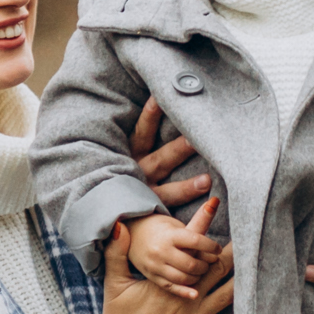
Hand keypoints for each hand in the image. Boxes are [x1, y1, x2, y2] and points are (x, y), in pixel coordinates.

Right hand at [101, 214, 245, 313]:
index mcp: (167, 279)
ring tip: (264, 266)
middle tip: (253, 233)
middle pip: (216, 266)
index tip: (215, 202)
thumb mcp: (113, 283)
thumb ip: (115, 253)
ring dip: (246, 280)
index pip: (188, 245)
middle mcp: (187, 295)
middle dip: (234, 249)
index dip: (202, 223)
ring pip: (228, 294)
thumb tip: (118, 225)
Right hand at [124, 193, 227, 298]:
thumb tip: (217, 201)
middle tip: (209, 262)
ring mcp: (155, 266)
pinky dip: (185, 292)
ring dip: (197, 276)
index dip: (211, 246)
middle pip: (191, 264)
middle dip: (204, 265)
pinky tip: (195, 293)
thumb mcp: (178, 223)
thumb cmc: (161, 228)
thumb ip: (199, 218)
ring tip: (200, 270)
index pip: (196, 241)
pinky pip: (171, 288)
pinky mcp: (153, 277)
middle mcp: (161, 251)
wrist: (132, 235)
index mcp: (169, 235)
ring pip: (183, 278)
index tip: (217, 249)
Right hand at [126, 96, 211, 212]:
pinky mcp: (151, 213)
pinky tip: (206, 207)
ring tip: (207, 181)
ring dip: (186, 187)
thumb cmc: (123, 169)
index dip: (150, 115)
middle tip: (197, 139)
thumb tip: (163, 101)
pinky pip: (169, 214)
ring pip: (167, 191)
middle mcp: (137, 174)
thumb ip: (142, 133)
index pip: (142, 132)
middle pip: (161, 160)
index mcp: (129, 155)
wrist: (107, 209)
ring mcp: (144, 196)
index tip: (161, 99)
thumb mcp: (124, 150)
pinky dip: (186, 213)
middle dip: (179, 149)